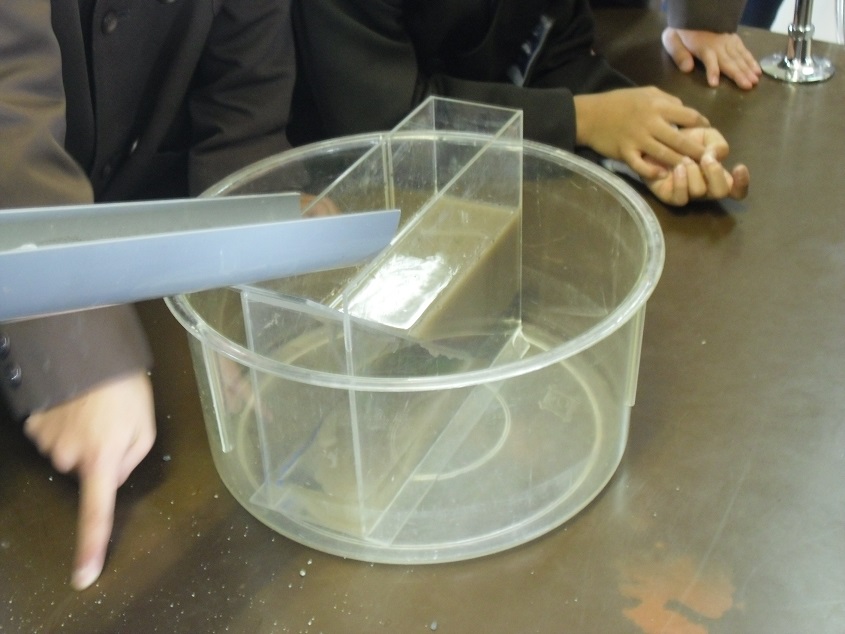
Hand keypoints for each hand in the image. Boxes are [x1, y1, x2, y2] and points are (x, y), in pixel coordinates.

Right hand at [23, 371, 155, 590]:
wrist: (91, 354)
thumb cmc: (125, 390)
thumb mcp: (144, 428)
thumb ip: (130, 461)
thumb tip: (112, 479)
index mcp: (102, 459)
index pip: (96, 513)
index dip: (92, 546)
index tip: (84, 575)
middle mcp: (69, 456)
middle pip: (86, 472)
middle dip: (100, 455)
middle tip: (113, 424)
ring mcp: (47, 441)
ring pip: (69, 454)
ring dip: (83, 438)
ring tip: (96, 410)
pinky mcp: (34, 425)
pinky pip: (53, 437)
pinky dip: (66, 426)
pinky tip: (77, 406)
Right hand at [574, 86, 710, 180]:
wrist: (590, 115)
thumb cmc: (618, 102)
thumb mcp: (645, 92)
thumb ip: (666, 100)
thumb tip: (684, 109)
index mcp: (657, 106)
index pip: (688, 115)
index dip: (702, 124)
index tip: (709, 132)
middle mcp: (651, 123)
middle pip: (681, 139)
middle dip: (698, 150)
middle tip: (710, 159)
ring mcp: (638, 139)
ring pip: (665, 154)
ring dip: (680, 163)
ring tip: (692, 170)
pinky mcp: (625, 152)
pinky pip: (641, 165)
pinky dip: (652, 171)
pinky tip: (662, 175)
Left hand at [643, 128, 749, 204]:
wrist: (656, 142)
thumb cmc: (684, 141)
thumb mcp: (706, 136)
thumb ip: (717, 144)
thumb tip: (716, 156)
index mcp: (718, 176)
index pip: (737, 190)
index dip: (742, 183)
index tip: (739, 166)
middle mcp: (706, 189)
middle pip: (721, 192)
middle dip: (716, 173)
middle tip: (705, 159)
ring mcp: (688, 194)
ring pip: (699, 191)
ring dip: (694, 172)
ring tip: (684, 159)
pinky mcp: (670, 197)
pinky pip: (681, 198)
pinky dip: (681, 181)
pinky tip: (677, 168)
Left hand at [662, 28, 761, 89]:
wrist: (695, 12)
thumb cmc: (682, 31)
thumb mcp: (672, 39)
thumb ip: (678, 54)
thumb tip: (687, 69)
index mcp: (703, 47)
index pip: (708, 60)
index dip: (712, 71)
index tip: (714, 83)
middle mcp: (718, 46)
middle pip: (729, 61)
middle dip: (738, 74)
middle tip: (747, 86)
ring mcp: (728, 42)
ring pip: (739, 57)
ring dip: (748, 70)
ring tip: (754, 81)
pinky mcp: (734, 40)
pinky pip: (744, 51)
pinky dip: (752, 61)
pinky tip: (757, 71)